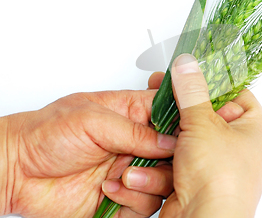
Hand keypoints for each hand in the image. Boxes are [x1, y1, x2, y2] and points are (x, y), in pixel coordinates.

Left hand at [0, 88, 176, 217]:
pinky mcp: (121, 198)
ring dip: (148, 182)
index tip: (187, 134)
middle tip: (154, 160)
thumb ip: (135, 130)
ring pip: (165, 181)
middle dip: (170, 160)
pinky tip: (110, 191)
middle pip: (175, 152)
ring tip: (123, 177)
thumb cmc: (44, 134)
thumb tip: (170, 140)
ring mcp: (129, 170)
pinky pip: (146, 205)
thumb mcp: (92, 120)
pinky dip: (132, 200)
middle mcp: (134, 143)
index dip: (183, 123)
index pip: (171, 113)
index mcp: (131, 114)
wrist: (14, 172)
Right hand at [159, 54, 261, 217]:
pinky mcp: (195, 184)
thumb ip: (192, 91)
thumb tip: (188, 64)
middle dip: (178, 114)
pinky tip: (143, 172)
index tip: (190, 75)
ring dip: (163, 145)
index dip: (213, 84)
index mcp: (252, 131)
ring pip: (184, 144)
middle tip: (160, 96)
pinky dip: (158, 170)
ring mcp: (215, 169)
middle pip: (205, 119)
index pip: (237, 95)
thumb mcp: (203, 124)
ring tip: (149, 138)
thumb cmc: (219, 180)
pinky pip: (174, 167)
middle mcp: (237, 150)